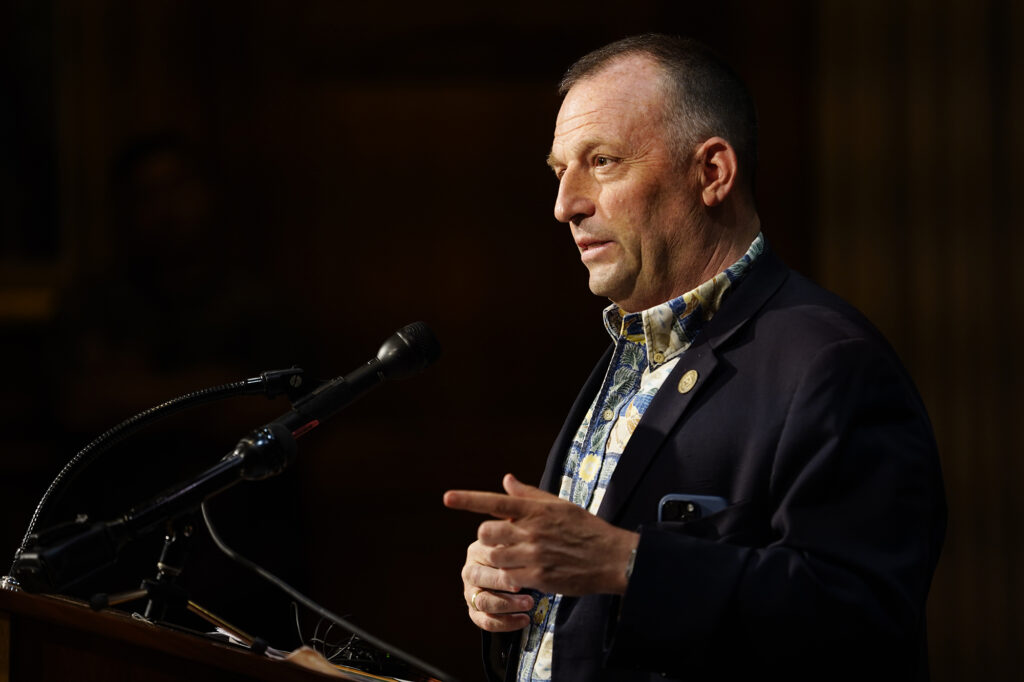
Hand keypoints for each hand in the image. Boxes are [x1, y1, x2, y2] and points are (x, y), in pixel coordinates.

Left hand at [444, 473, 638, 630]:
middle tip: (500, 541)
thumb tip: (506, 479)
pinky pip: (509, 577)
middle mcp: (531, 530)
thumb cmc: (585, 529)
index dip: (468, 499)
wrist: (612, 558)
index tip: (447, 498)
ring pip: (494, 557)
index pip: (495, 501)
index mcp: (535, 509)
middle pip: (486, 532)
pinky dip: (510, 576)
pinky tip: (522, 574)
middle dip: (487, 538)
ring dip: (496, 559)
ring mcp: (534, 554)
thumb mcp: (558, 505)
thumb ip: (529, 495)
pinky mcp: (538, 577)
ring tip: (511, 559)